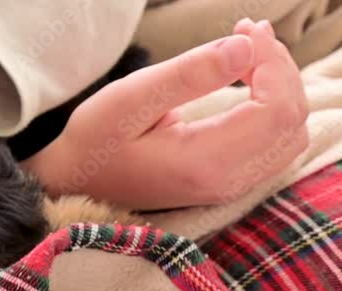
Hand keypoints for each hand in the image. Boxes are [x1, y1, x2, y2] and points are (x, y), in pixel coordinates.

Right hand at [26, 19, 308, 209]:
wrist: (73, 182)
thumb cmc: (94, 140)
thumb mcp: (130, 99)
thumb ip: (188, 74)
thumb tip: (245, 47)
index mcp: (203, 162)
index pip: (275, 108)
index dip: (272, 62)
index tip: (243, 30)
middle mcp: (224, 181)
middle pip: (291, 120)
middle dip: (280, 69)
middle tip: (246, 32)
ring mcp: (228, 186)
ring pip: (290, 133)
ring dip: (280, 87)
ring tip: (247, 53)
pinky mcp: (226, 181)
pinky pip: (274, 143)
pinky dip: (272, 106)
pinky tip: (248, 80)